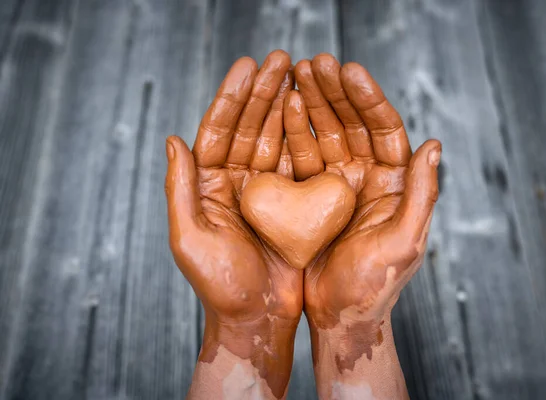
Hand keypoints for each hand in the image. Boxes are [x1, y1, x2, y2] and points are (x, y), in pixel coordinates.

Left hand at [165, 50, 300, 399]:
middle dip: (263, 92)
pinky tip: (314, 112)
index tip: (248, 65)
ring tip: (300, 74)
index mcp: (206, 187)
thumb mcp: (190, 237)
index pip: (217, 131)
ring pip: (274, 139)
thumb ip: (179, 187)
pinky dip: (305, 138)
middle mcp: (234, 184)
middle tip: (281, 59)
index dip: (232, 98)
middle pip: (248, 128)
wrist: (257, 319)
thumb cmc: (220, 285)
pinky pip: (298, 164)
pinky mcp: (291, 205)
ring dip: (285, 107)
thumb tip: (171, 138)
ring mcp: (265, 193)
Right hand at [288, 54, 440, 398]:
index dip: (368, 100)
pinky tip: (283, 108)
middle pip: (354, 125)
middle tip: (315, 62)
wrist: (340, 318)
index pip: (386, 131)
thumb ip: (421, 193)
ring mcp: (339, 185)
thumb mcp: (404, 242)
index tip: (348, 72)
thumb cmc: (374, 287)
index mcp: (395, 185)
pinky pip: (303, 157)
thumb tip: (434, 143)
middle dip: (335, 92)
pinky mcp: (312, 197)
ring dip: (313, 104)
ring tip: (295, 74)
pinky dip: (293, 132)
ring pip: (326, 134)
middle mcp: (369, 179)